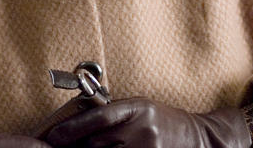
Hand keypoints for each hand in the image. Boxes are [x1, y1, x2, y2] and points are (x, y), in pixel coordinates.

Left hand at [44, 97, 250, 147]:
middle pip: (97, 145)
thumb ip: (111, 115)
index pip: (99, 117)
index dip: (73, 128)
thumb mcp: (138, 109)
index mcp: (137, 108)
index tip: (54, 137)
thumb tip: (72, 127)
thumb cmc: (161, 121)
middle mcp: (144, 129)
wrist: (198, 137)